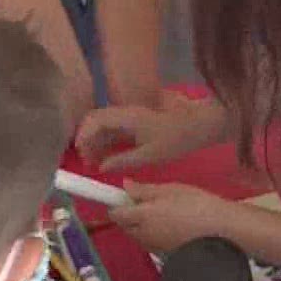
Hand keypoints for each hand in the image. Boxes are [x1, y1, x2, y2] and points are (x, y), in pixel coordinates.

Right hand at [75, 93, 225, 171]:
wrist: (198, 126)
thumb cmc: (175, 140)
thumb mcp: (149, 155)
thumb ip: (122, 161)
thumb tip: (102, 168)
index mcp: (126, 116)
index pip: (95, 120)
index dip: (83, 136)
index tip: (81, 155)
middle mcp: (125, 112)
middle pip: (95, 120)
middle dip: (87, 140)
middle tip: (88, 161)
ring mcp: (131, 115)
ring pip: (104, 125)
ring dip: (96, 141)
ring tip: (96, 163)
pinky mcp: (137, 121)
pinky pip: (115, 128)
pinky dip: (107, 141)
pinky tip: (108, 157)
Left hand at [109, 182, 242, 254]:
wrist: (223, 232)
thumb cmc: (199, 205)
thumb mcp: (172, 189)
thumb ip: (145, 190)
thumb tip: (125, 186)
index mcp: (142, 216)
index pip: (115, 213)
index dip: (117, 203)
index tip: (126, 196)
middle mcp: (143, 235)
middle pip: (124, 226)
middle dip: (130, 215)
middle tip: (149, 201)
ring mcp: (153, 247)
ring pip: (137, 235)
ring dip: (141, 225)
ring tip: (165, 213)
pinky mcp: (165, 255)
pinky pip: (151, 242)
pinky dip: (155, 234)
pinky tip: (173, 225)